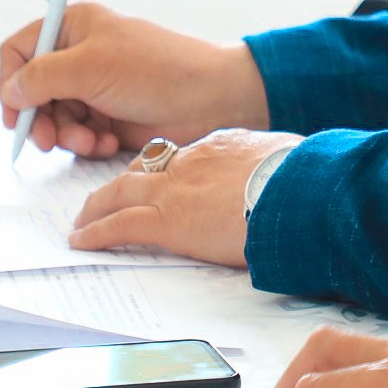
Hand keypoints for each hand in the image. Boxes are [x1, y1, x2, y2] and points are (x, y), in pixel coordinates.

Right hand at [0, 2, 270, 158]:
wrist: (209, 99)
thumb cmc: (157, 70)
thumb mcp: (90, 67)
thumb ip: (41, 77)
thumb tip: (9, 92)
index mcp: (73, 27)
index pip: (19, 51)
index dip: (10, 82)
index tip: (14, 113)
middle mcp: (79, 55)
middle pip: (33, 92)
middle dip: (39, 119)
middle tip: (47, 142)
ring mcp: (94, 87)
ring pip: (54, 118)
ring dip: (67, 135)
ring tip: (91, 141)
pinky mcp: (108, 115)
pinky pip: (78, 134)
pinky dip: (87, 142)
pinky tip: (108, 143)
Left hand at [68, 128, 299, 267]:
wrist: (299, 191)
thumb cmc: (306, 179)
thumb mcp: (289, 160)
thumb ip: (275, 167)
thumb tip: (285, 175)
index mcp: (222, 146)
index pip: (182, 156)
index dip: (164, 169)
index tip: (156, 179)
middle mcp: (192, 161)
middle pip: (143, 167)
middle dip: (121, 183)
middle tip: (104, 196)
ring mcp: (177, 189)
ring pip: (121, 192)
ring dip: (96, 207)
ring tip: (81, 220)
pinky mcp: (169, 221)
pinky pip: (120, 225)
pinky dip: (96, 233)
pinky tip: (81, 241)